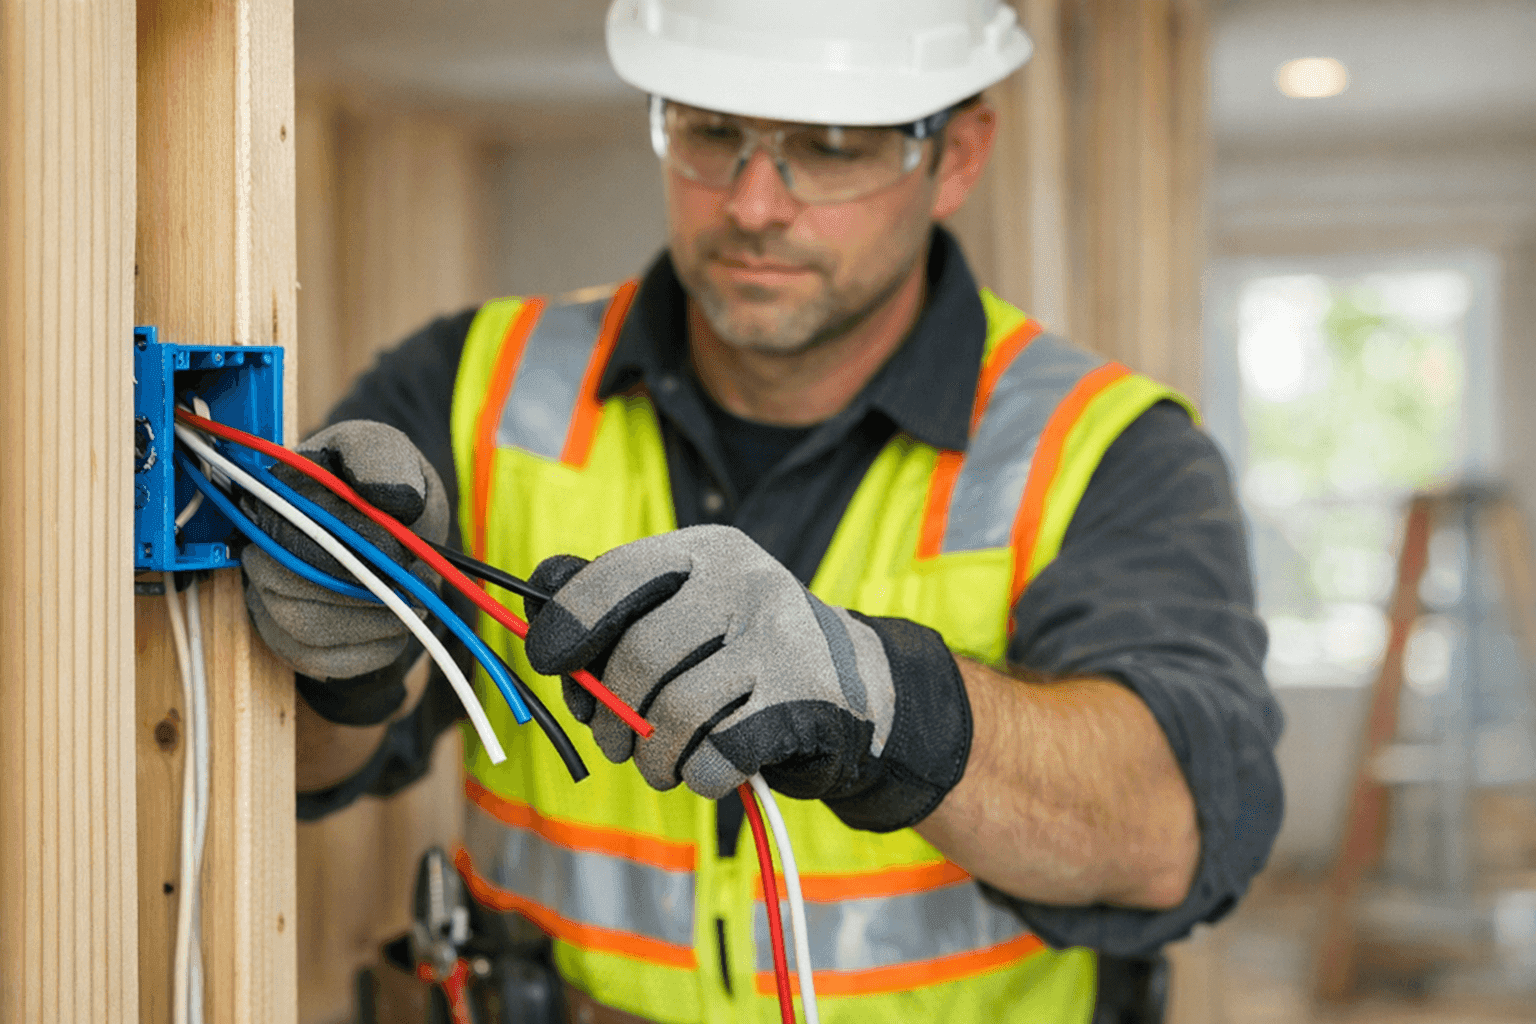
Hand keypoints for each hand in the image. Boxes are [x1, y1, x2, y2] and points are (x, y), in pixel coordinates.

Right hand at [241, 420, 448, 681]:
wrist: (402, 535)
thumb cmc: (388, 489)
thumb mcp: (390, 451)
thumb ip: (380, 458)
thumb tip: (381, 496)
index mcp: (272, 499)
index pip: (285, 534)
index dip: (346, 548)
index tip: (399, 550)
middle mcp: (258, 552)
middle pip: (291, 589)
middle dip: (366, 589)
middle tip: (415, 576)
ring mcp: (270, 603)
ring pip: (310, 630)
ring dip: (376, 618)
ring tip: (413, 596)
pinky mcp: (293, 644)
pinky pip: (326, 662)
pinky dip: (374, 646)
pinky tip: (396, 621)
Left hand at [523, 525, 972, 831]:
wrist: (860, 689)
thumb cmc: (745, 654)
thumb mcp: (691, 609)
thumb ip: (618, 609)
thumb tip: (538, 610)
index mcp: (707, 550)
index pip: (613, 577)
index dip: (566, 626)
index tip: (551, 664)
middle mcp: (747, 581)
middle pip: (638, 656)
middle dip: (612, 713)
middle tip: (616, 743)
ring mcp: (782, 638)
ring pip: (675, 713)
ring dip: (653, 758)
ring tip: (661, 766)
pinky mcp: (806, 700)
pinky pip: (717, 754)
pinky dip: (699, 776)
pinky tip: (707, 770)